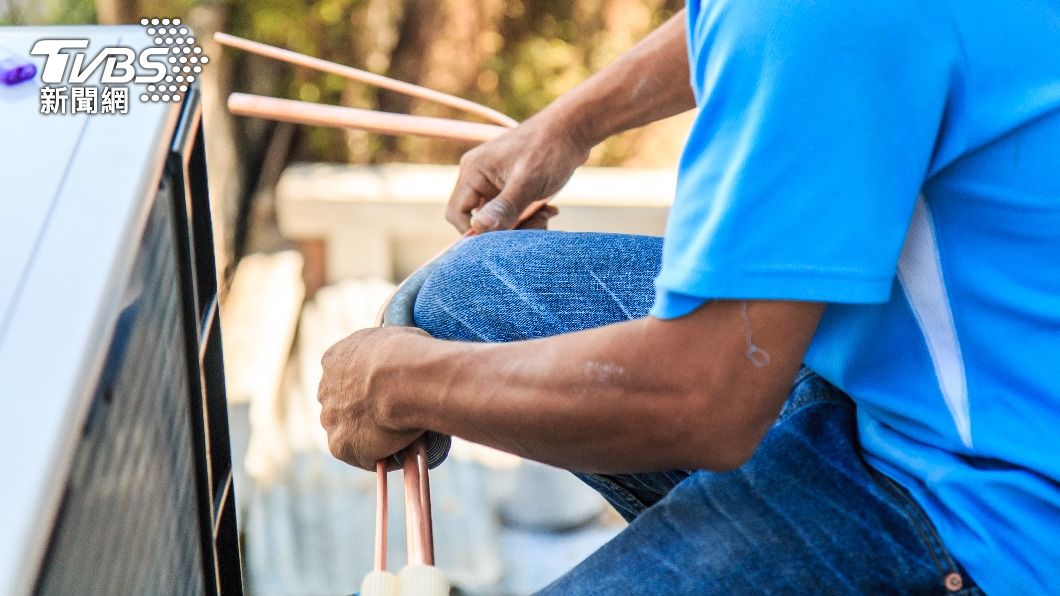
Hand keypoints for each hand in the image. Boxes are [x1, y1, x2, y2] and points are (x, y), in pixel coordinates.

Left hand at [317, 326, 425, 469]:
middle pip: (341, 406)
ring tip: (403, 438)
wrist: (406, 379)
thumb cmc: (410, 354)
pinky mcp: (340, 446)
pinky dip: (381, 456)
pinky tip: (402, 452)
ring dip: (370, 437)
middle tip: (394, 417)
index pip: (346, 376)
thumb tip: (406, 361)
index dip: (366, 386)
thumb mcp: (397, 338)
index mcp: (335, 359)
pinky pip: (362, 456)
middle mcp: (325, 388)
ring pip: (349, 433)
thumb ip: (389, 354)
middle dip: (362, 413)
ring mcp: (330, 419)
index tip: (387, 393)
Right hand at [446, 115, 589, 233]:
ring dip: (522, 224)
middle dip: (506, 229)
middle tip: (535, 225)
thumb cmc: (550, 149)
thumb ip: (503, 207)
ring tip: (546, 216)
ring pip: (497, 219)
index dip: (476, 232)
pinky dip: (528, 217)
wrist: (574, 129)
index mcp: (473, 171)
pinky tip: (548, 210)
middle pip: (479, 219)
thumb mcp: (528, 182)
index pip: (457, 214)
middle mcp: (478, 176)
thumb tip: (478, 228)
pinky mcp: (509, 186)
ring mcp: (494, 181)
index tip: (502, 240)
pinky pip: (511, 212)